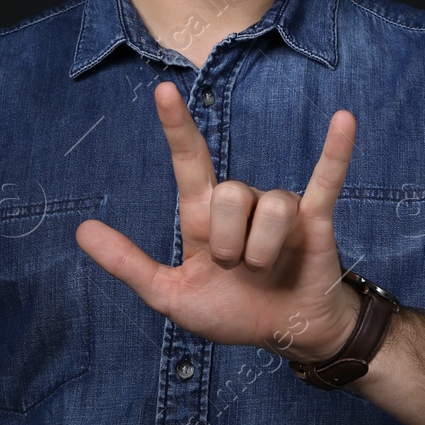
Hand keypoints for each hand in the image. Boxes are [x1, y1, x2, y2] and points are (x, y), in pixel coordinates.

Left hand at [76, 81, 360, 362]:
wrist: (284, 333)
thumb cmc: (230, 310)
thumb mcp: (170, 295)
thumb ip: (128, 264)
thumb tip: (81, 230)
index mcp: (203, 215)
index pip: (188, 160)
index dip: (176, 126)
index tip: (163, 90)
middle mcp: (241, 201)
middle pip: (228, 194)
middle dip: (229, 244)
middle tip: (235, 270)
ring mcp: (279, 206)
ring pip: (268, 207)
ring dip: (262, 251)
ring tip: (265, 270)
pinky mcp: (315, 217)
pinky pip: (326, 178)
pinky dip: (336, 150)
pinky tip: (343, 120)